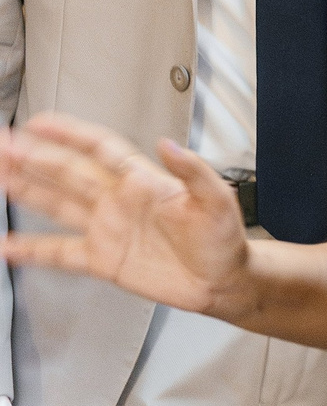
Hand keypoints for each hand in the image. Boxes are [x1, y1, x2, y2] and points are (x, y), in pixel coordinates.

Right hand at [0, 114, 253, 319]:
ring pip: (57, 204)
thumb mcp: (217, 200)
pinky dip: (32, 249)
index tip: (38, 124)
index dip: (70, 134)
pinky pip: (60, 252)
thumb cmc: (225, 239)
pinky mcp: (103, 260)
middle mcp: (119, 200)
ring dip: (27, 189)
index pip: (100, 149)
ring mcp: (107, 229)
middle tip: (2, 145)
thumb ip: (193, 171)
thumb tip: (169, 144)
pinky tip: (8, 245)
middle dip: (33, 157)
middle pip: (68, 172)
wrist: (223, 281)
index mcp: (144, 181)